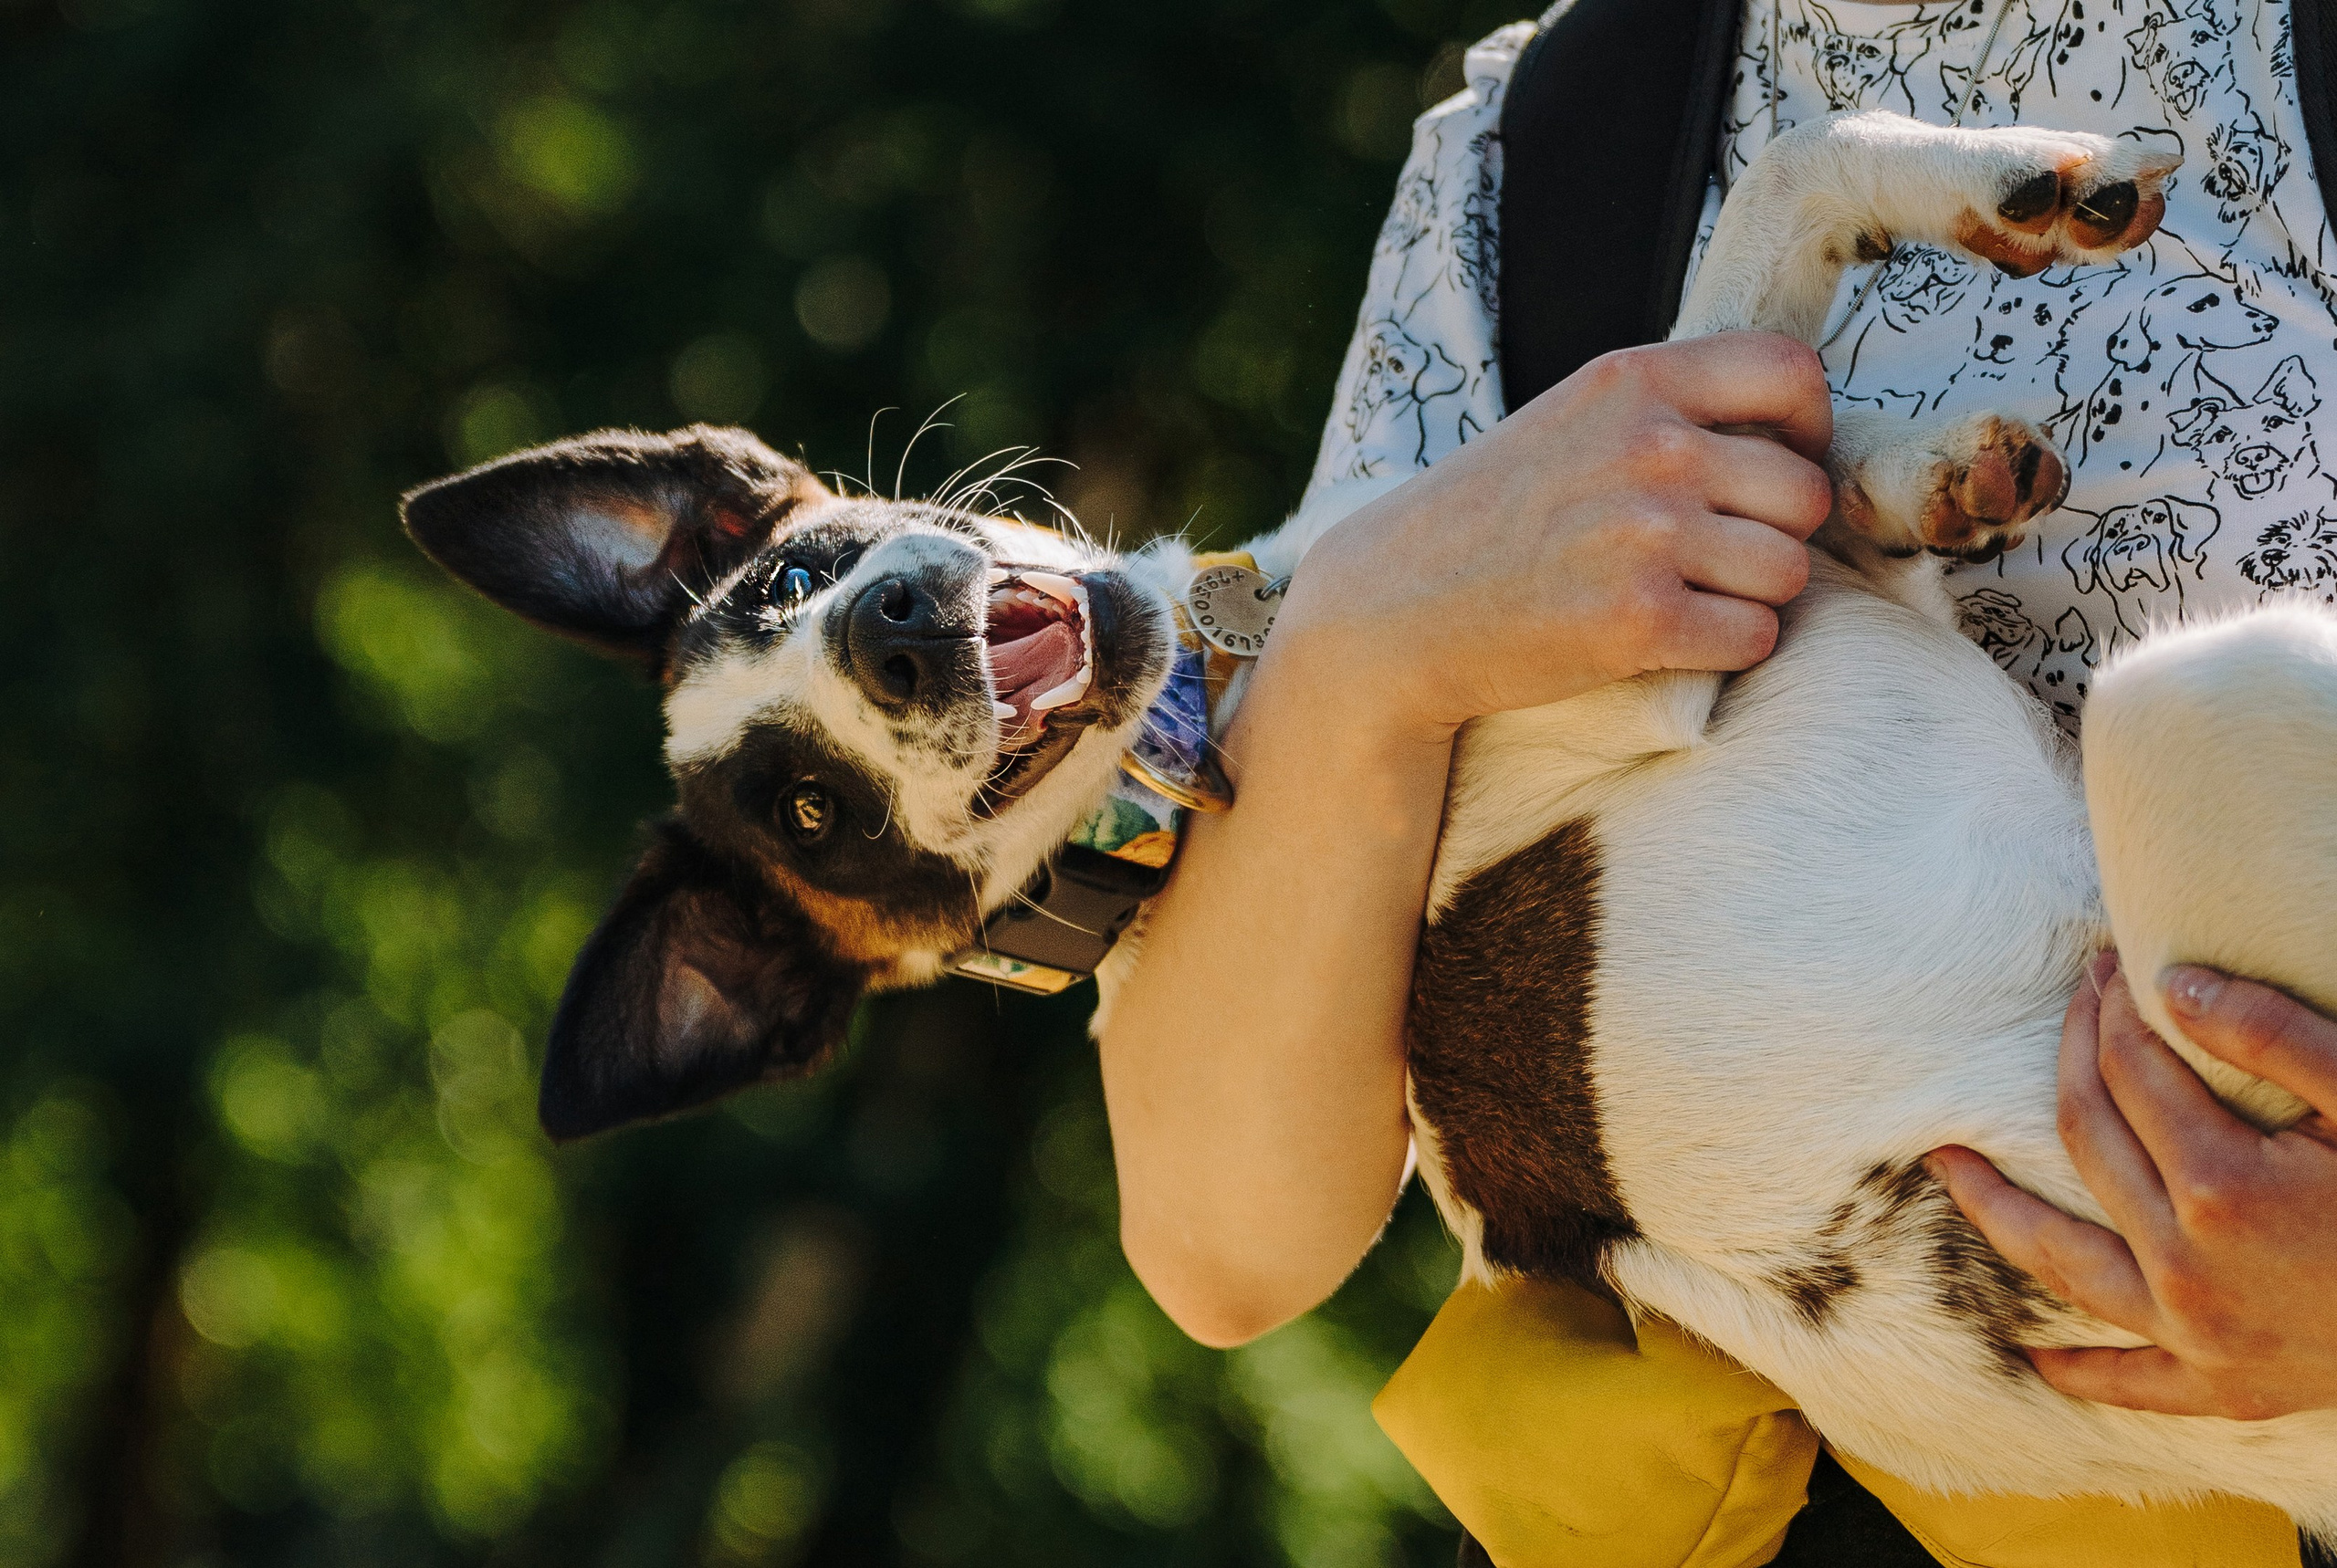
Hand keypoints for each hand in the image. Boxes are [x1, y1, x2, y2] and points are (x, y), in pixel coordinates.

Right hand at [1279, 332, 1835, 736]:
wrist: (1389, 614)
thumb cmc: (1481, 522)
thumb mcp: (1565, 421)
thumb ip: (1662, 410)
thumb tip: (1786, 438)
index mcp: (1632, 382)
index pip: (1791, 374)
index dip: (1810, 427)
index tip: (1785, 463)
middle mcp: (1650, 447)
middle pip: (1803, 492)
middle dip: (1778, 534)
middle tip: (1717, 557)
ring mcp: (1647, 533)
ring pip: (1788, 571)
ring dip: (1753, 597)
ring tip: (1687, 599)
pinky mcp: (1641, 619)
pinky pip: (1754, 636)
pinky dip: (1727, 648)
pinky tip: (1668, 638)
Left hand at [1932, 954, 2336, 1418]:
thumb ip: (2275, 1037)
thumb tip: (2169, 984)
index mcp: (2225, 1188)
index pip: (2131, 1070)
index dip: (2111, 1007)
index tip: (2104, 962)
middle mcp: (2187, 1266)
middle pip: (2088, 1139)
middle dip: (2072, 1058)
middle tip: (2068, 1008)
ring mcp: (2196, 1335)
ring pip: (2059, 1260)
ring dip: (1996, 1211)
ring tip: (1946, 1165)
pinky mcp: (2221, 1388)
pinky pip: (2128, 1384)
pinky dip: (2076, 1371)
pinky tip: (2030, 1358)